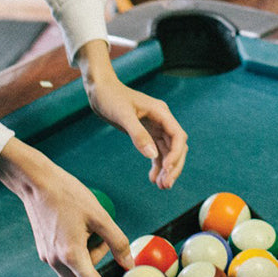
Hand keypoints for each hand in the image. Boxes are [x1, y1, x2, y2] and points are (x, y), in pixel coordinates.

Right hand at [0, 138, 135, 276]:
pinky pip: (66, 265)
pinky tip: (85, 233)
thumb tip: (129, 264)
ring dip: (92, 268)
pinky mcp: (45, 251)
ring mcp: (48, 258)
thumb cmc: (67, 193)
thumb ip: (116, 241)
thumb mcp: (98, 214)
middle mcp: (56, 262)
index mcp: (71, 255)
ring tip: (99, 236)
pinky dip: (82, 258)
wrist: (36, 181)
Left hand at [77, 40, 187, 189]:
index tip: (167, 170)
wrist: (99, 90)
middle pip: (176, 146)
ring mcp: (155, 127)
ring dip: (167, 169)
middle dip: (174, 166)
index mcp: (160, 112)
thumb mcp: (123, 115)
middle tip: (166, 185)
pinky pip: (157, 151)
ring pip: (168, 151)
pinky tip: (153, 178)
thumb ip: (138, 134)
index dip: (176, 154)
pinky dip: (157, 164)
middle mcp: (161, 120)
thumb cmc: (110, 97)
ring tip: (161, 186)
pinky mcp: (146, 132)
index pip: (177, 136)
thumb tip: (152, 155)